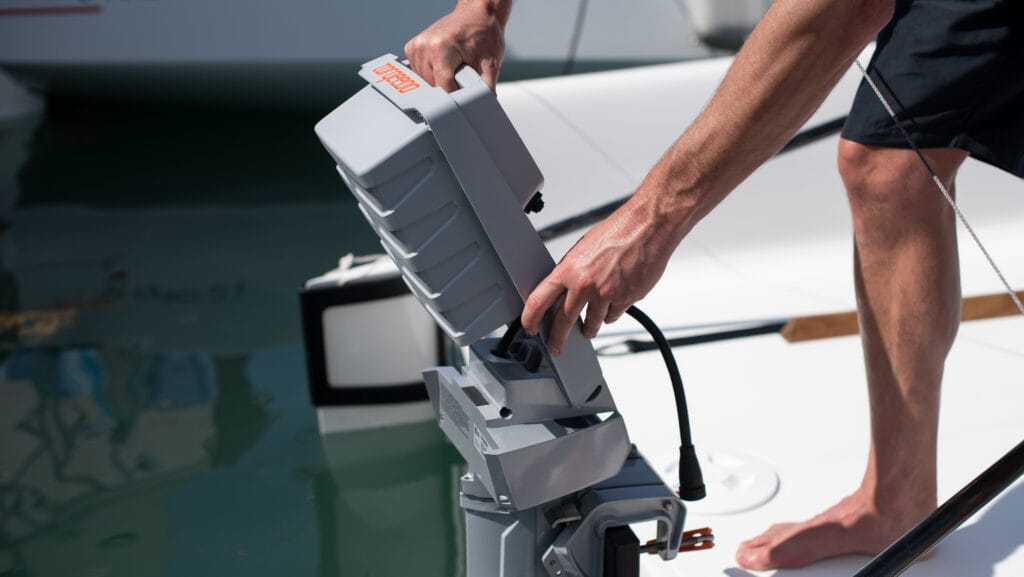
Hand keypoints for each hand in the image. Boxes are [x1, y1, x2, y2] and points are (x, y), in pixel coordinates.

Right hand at [405, 1, 508, 91]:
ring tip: (453, 67)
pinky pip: (420, 75)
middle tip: (463, 75)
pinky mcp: (412, 49)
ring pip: (425, 84)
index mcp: (441, 48)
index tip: (466, 101)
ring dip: (439, 83)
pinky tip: (443, 65)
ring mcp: (415, 47)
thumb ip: (486, 89)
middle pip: (433, 87)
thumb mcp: (491, 63)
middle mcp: (424, 46)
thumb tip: (483, 109)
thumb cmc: (484, 34)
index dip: (457, 98)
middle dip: (449, 89)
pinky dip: (432, 76)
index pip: (443, 88)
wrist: (476, 14)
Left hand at [521, 196, 678, 355]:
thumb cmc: (617, 232)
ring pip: (592, 323)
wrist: (648, 227)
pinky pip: (613, 315)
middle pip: (563, 321)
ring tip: (589, 328)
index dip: (530, 318)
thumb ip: (571, 272)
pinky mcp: (626, 299)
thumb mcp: (582, 249)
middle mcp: (585, 283)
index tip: (530, 327)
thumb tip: (561, 290)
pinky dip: (612, 312)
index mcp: (569, 269)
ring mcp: (606, 293)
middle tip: (555, 347)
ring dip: (590, 327)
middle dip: (557, 339)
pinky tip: (615, 301)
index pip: (539, 300)